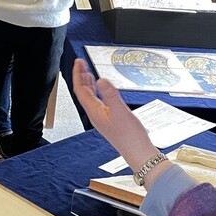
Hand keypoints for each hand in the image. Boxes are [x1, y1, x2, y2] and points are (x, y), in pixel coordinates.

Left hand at [72, 59, 161, 176]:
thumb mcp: (120, 112)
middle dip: (81, 76)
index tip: (78, 62)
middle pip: (83, 92)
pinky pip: (99, 102)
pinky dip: (98, 92)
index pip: (80, 90)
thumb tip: (101, 80)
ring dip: (88, 84)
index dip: (78, 74)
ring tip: (88, 72)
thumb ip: (111, 95)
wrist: (138, 152)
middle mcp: (95, 115)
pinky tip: (103, 90)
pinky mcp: (109, 120)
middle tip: (81, 64)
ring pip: (90, 97)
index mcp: (94, 112)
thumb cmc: (130, 137)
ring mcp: (101, 118)